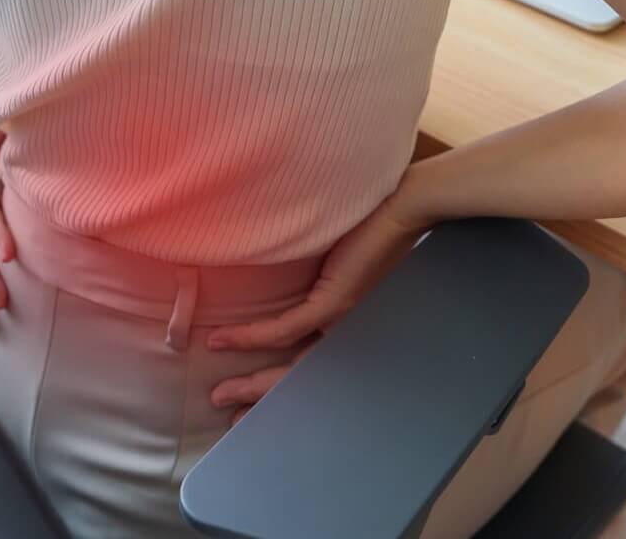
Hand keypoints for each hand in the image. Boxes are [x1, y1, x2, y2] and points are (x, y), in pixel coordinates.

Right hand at [204, 185, 428, 424]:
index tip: (249, 401)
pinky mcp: (336, 303)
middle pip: (300, 378)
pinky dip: (253, 336)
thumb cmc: (372, 226)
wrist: (406, 207)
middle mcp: (348, 332)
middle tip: (230, 418)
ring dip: (253, 382)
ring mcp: (343, 321)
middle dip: (263, 399)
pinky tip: (223, 340)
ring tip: (219, 393)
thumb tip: (276, 281)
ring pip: (293, 366)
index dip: (278, 387)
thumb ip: (312, 279)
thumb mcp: (334, 260)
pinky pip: (287, 329)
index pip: (310, 368)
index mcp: (348, 327)